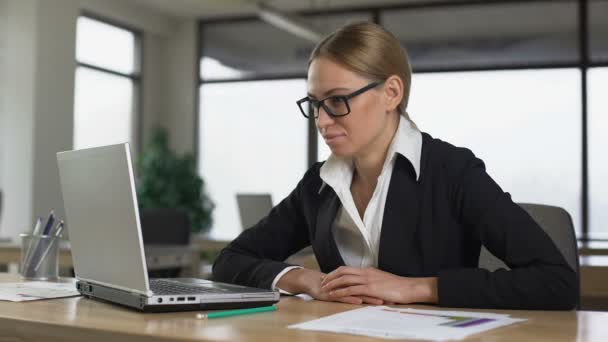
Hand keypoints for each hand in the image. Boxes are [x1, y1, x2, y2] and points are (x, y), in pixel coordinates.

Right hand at [276, 268, 386, 304]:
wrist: (311, 281)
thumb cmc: (329, 284)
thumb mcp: (345, 285)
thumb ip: (356, 286)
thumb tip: (370, 291)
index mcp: (354, 279)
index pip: (371, 283)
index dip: (382, 288)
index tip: (394, 293)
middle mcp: (349, 282)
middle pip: (367, 287)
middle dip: (380, 293)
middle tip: (392, 298)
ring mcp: (341, 287)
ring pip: (357, 291)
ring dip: (369, 296)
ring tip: (380, 301)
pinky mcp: (333, 293)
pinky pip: (344, 295)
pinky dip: (352, 298)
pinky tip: (359, 301)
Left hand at [320, 266, 437, 304]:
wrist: (409, 287)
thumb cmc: (398, 287)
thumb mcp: (382, 281)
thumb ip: (372, 282)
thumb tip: (365, 287)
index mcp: (368, 270)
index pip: (347, 268)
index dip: (336, 272)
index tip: (328, 277)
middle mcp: (366, 272)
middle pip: (342, 271)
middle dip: (330, 276)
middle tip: (322, 281)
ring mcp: (367, 280)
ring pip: (344, 279)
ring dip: (332, 284)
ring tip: (324, 288)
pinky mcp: (370, 288)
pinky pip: (351, 289)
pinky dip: (340, 292)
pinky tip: (334, 295)